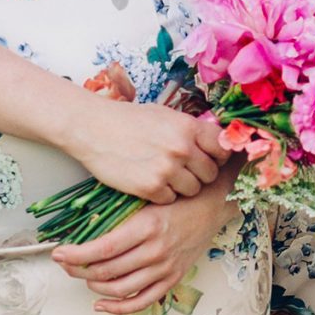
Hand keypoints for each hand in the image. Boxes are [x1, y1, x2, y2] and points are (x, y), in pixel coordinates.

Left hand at [54, 187, 232, 313]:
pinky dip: (118, 307)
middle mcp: (156, 250)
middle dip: (78, 270)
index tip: (59, 253)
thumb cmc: (176, 198)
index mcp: (147, 226)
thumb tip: (84, 228)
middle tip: (65, 263)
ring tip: (83, 277)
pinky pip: (142, 301)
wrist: (211, 206)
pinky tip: (101, 304)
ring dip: (94, 287)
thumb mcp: (146, 199)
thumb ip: (119, 214)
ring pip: (120, 289)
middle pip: (107, 271)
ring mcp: (165, 268)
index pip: (103, 248)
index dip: (76, 255)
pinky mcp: (172, 279)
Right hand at [68, 98, 222, 203]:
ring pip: (193, 189)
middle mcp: (182, 148)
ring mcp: (167, 169)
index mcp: (189, 127)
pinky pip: (170, 199)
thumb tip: (215, 144)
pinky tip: (149, 180)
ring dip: (182, 186)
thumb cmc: (129, 120)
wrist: (92, 128)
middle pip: (210, 173)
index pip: (222, 149)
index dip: (218, 156)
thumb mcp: (165, 115)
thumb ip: (190, 130)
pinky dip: (162, 194)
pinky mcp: (150, 188)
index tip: (210, 159)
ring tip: (164, 174)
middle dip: (199, 174)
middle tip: (183, 169)